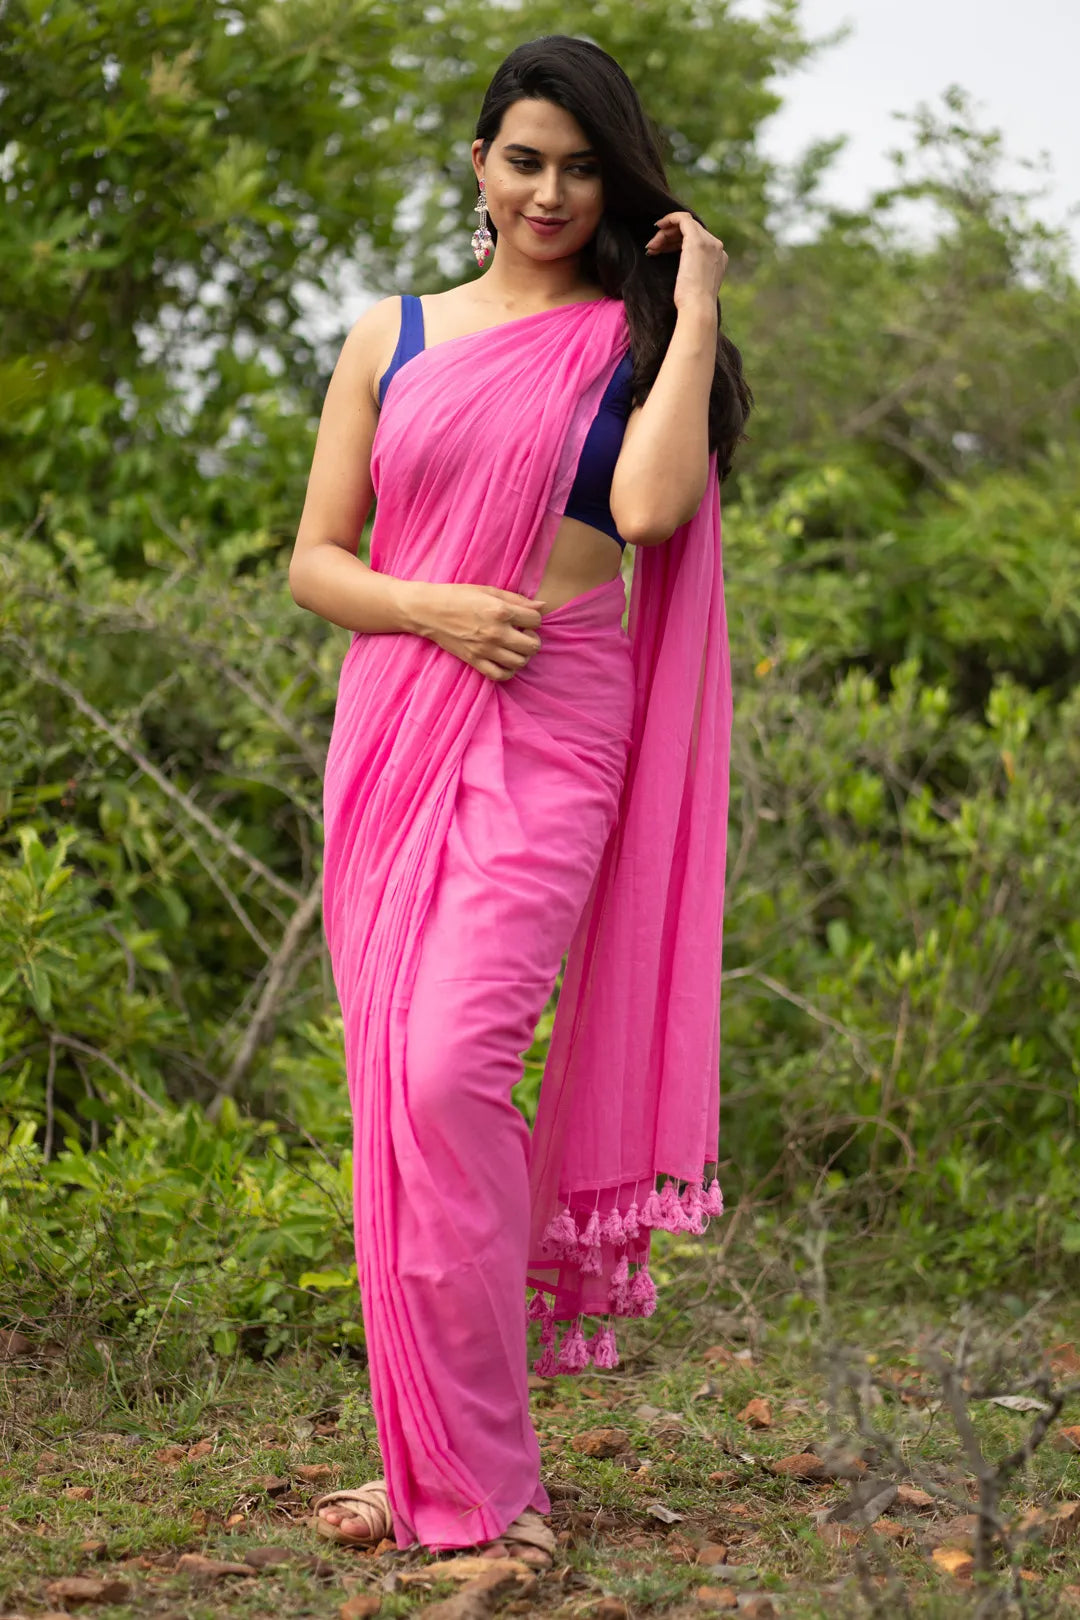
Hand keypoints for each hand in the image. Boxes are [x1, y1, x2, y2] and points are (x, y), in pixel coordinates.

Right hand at [411, 582, 544, 681]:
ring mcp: (485, 650)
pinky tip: (505, 661)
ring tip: (514, 647)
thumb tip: (542, 606)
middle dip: (533, 639)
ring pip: (520, 662)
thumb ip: (517, 599)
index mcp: (500, 611)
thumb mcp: (489, 590)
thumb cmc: (458, 596)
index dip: (534, 619)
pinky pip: (501, 675)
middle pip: (533, 646)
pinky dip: (508, 671)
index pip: (536, 621)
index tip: (524, 619)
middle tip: (523, 634)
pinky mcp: (475, 661)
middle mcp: (496, 632)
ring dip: (522, 655)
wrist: (428, 611)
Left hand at [644, 211, 727, 311]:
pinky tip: (658, 226)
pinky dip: (669, 219)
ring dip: (665, 233)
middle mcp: (716, 247)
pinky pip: (682, 219)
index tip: (661, 248)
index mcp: (718, 258)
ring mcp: (708, 242)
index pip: (697, 240)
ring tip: (651, 247)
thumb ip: (693, 271)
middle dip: (668, 237)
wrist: (697, 309)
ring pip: (685, 225)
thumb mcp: (695, 284)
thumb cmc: (692, 304)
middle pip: (690, 231)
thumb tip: (683, 269)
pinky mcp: (697, 241)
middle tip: (652, 248)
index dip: (676, 241)